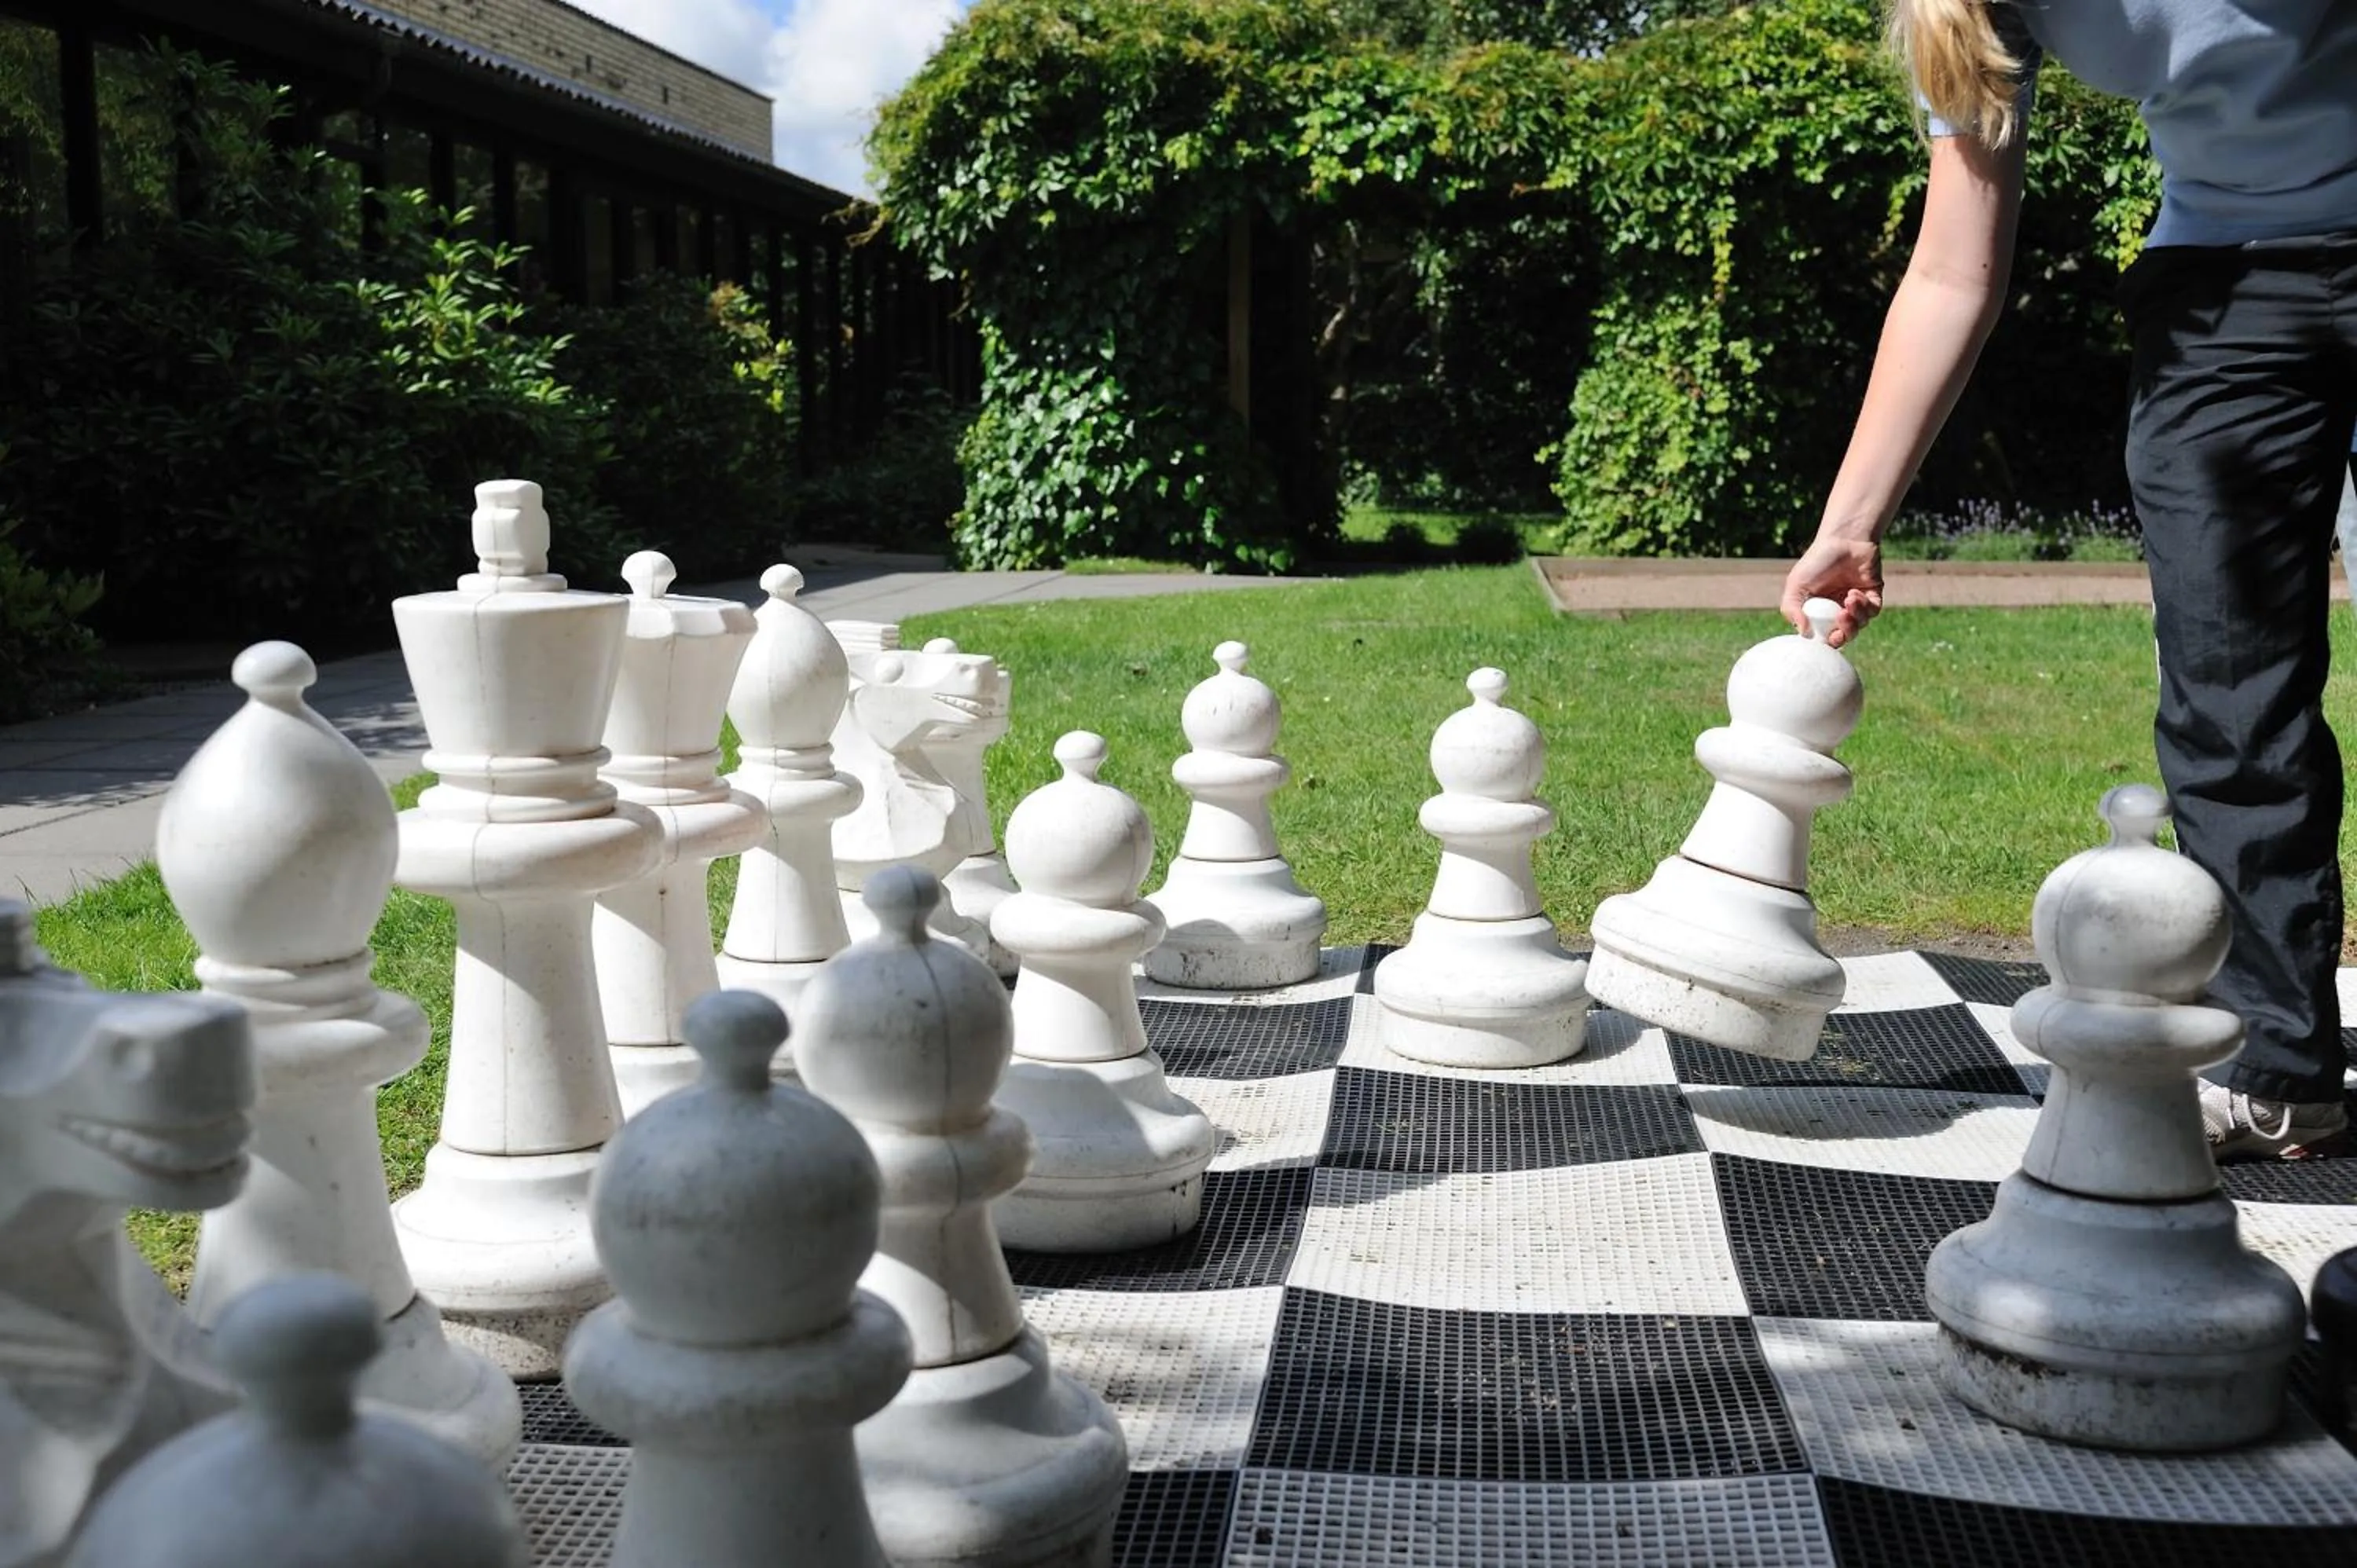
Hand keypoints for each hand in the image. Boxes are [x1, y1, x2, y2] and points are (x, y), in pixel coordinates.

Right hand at [1780, 534, 1883, 648]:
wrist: (1843, 539)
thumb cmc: (1817, 560)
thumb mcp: (1796, 585)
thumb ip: (1792, 610)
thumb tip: (1804, 633)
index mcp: (1819, 611)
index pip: (1823, 635)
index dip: (1825, 642)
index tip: (1824, 639)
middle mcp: (1837, 609)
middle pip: (1844, 635)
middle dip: (1843, 635)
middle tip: (1839, 629)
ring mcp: (1856, 603)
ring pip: (1860, 625)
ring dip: (1854, 618)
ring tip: (1847, 601)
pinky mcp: (1873, 595)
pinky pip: (1872, 611)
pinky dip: (1864, 607)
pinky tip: (1854, 593)